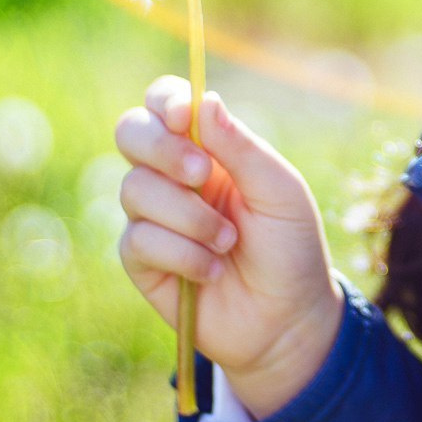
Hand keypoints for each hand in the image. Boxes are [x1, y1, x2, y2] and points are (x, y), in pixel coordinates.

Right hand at [113, 76, 341, 417]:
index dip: (165, 101)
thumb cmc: (290, 249)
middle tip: (202, 174)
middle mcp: (173, 176)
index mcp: (209, 149)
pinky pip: (138, 240)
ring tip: (228, 242)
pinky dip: (181, 254)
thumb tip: (203, 99)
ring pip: (135, 189)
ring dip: (188, 216)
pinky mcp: (141, 260)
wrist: (286, 321)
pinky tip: (210, 271)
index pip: (166, 104)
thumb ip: (242, 147)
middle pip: (130, 132)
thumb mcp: (280, 192)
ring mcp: (153, 217)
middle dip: (161, 148)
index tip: (184, 117)